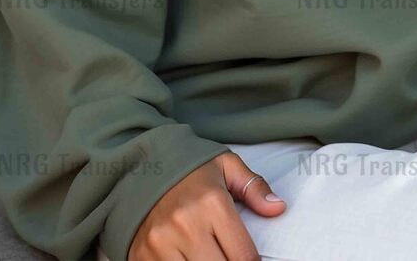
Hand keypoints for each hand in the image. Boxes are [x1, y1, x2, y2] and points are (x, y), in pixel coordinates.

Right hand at [129, 151, 285, 260]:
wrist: (138, 167)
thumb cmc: (188, 170)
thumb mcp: (225, 166)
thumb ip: (253, 187)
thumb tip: (278, 207)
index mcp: (212, 204)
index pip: (244, 255)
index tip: (251, 260)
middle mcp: (186, 226)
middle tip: (232, 257)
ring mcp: (160, 246)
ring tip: (213, 256)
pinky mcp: (140, 258)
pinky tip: (190, 260)